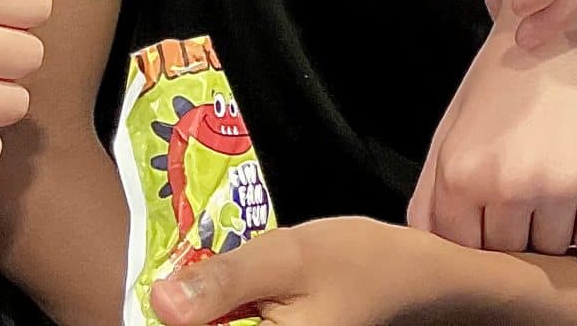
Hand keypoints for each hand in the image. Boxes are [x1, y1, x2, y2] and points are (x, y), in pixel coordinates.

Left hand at [151, 216, 435, 325]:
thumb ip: (224, 279)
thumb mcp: (290, 256)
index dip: (172, 308)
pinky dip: (223, 306)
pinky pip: (235, 322)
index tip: (163, 278)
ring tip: (203, 270)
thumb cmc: (361, 264)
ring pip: (215, 323)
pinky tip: (229, 282)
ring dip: (204, 302)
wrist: (417, 280)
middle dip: (188, 302)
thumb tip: (158, 300)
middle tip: (189, 266)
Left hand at [412, 16, 576, 263]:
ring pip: (552, 252)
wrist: (567, 29)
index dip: (477, 238)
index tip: (490, 222)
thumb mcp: (454, 124)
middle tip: (526, 191)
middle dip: (515, 233)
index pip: (462, 251)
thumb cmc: (508, 77)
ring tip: (554, 182)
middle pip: (508, 254)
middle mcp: (507, 183)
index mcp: (460, 172)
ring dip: (554, 233)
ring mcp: (559, 184)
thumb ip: (432, 192)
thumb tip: (426, 244)